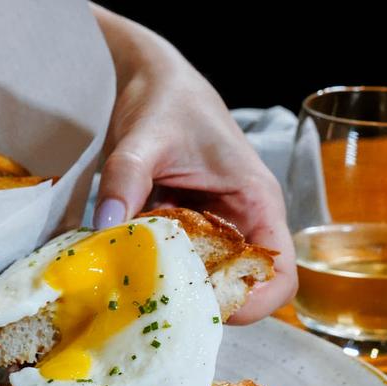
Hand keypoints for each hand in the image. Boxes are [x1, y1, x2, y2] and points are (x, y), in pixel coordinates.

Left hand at [91, 10, 296, 322]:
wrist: (151, 77)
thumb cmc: (166, 100)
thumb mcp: (145, 138)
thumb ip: (127, 179)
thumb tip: (106, 227)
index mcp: (255, 200)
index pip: (280, 273)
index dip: (252, 302)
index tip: (204, 308)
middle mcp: (241, 217)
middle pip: (239, 283)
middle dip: (201, 299)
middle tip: (154, 303)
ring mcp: (213, 221)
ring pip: (205, 274)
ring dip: (174, 283)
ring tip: (133, 286)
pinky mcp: (186, 220)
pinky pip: (177, 256)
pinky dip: (154, 263)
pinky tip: (124, 262)